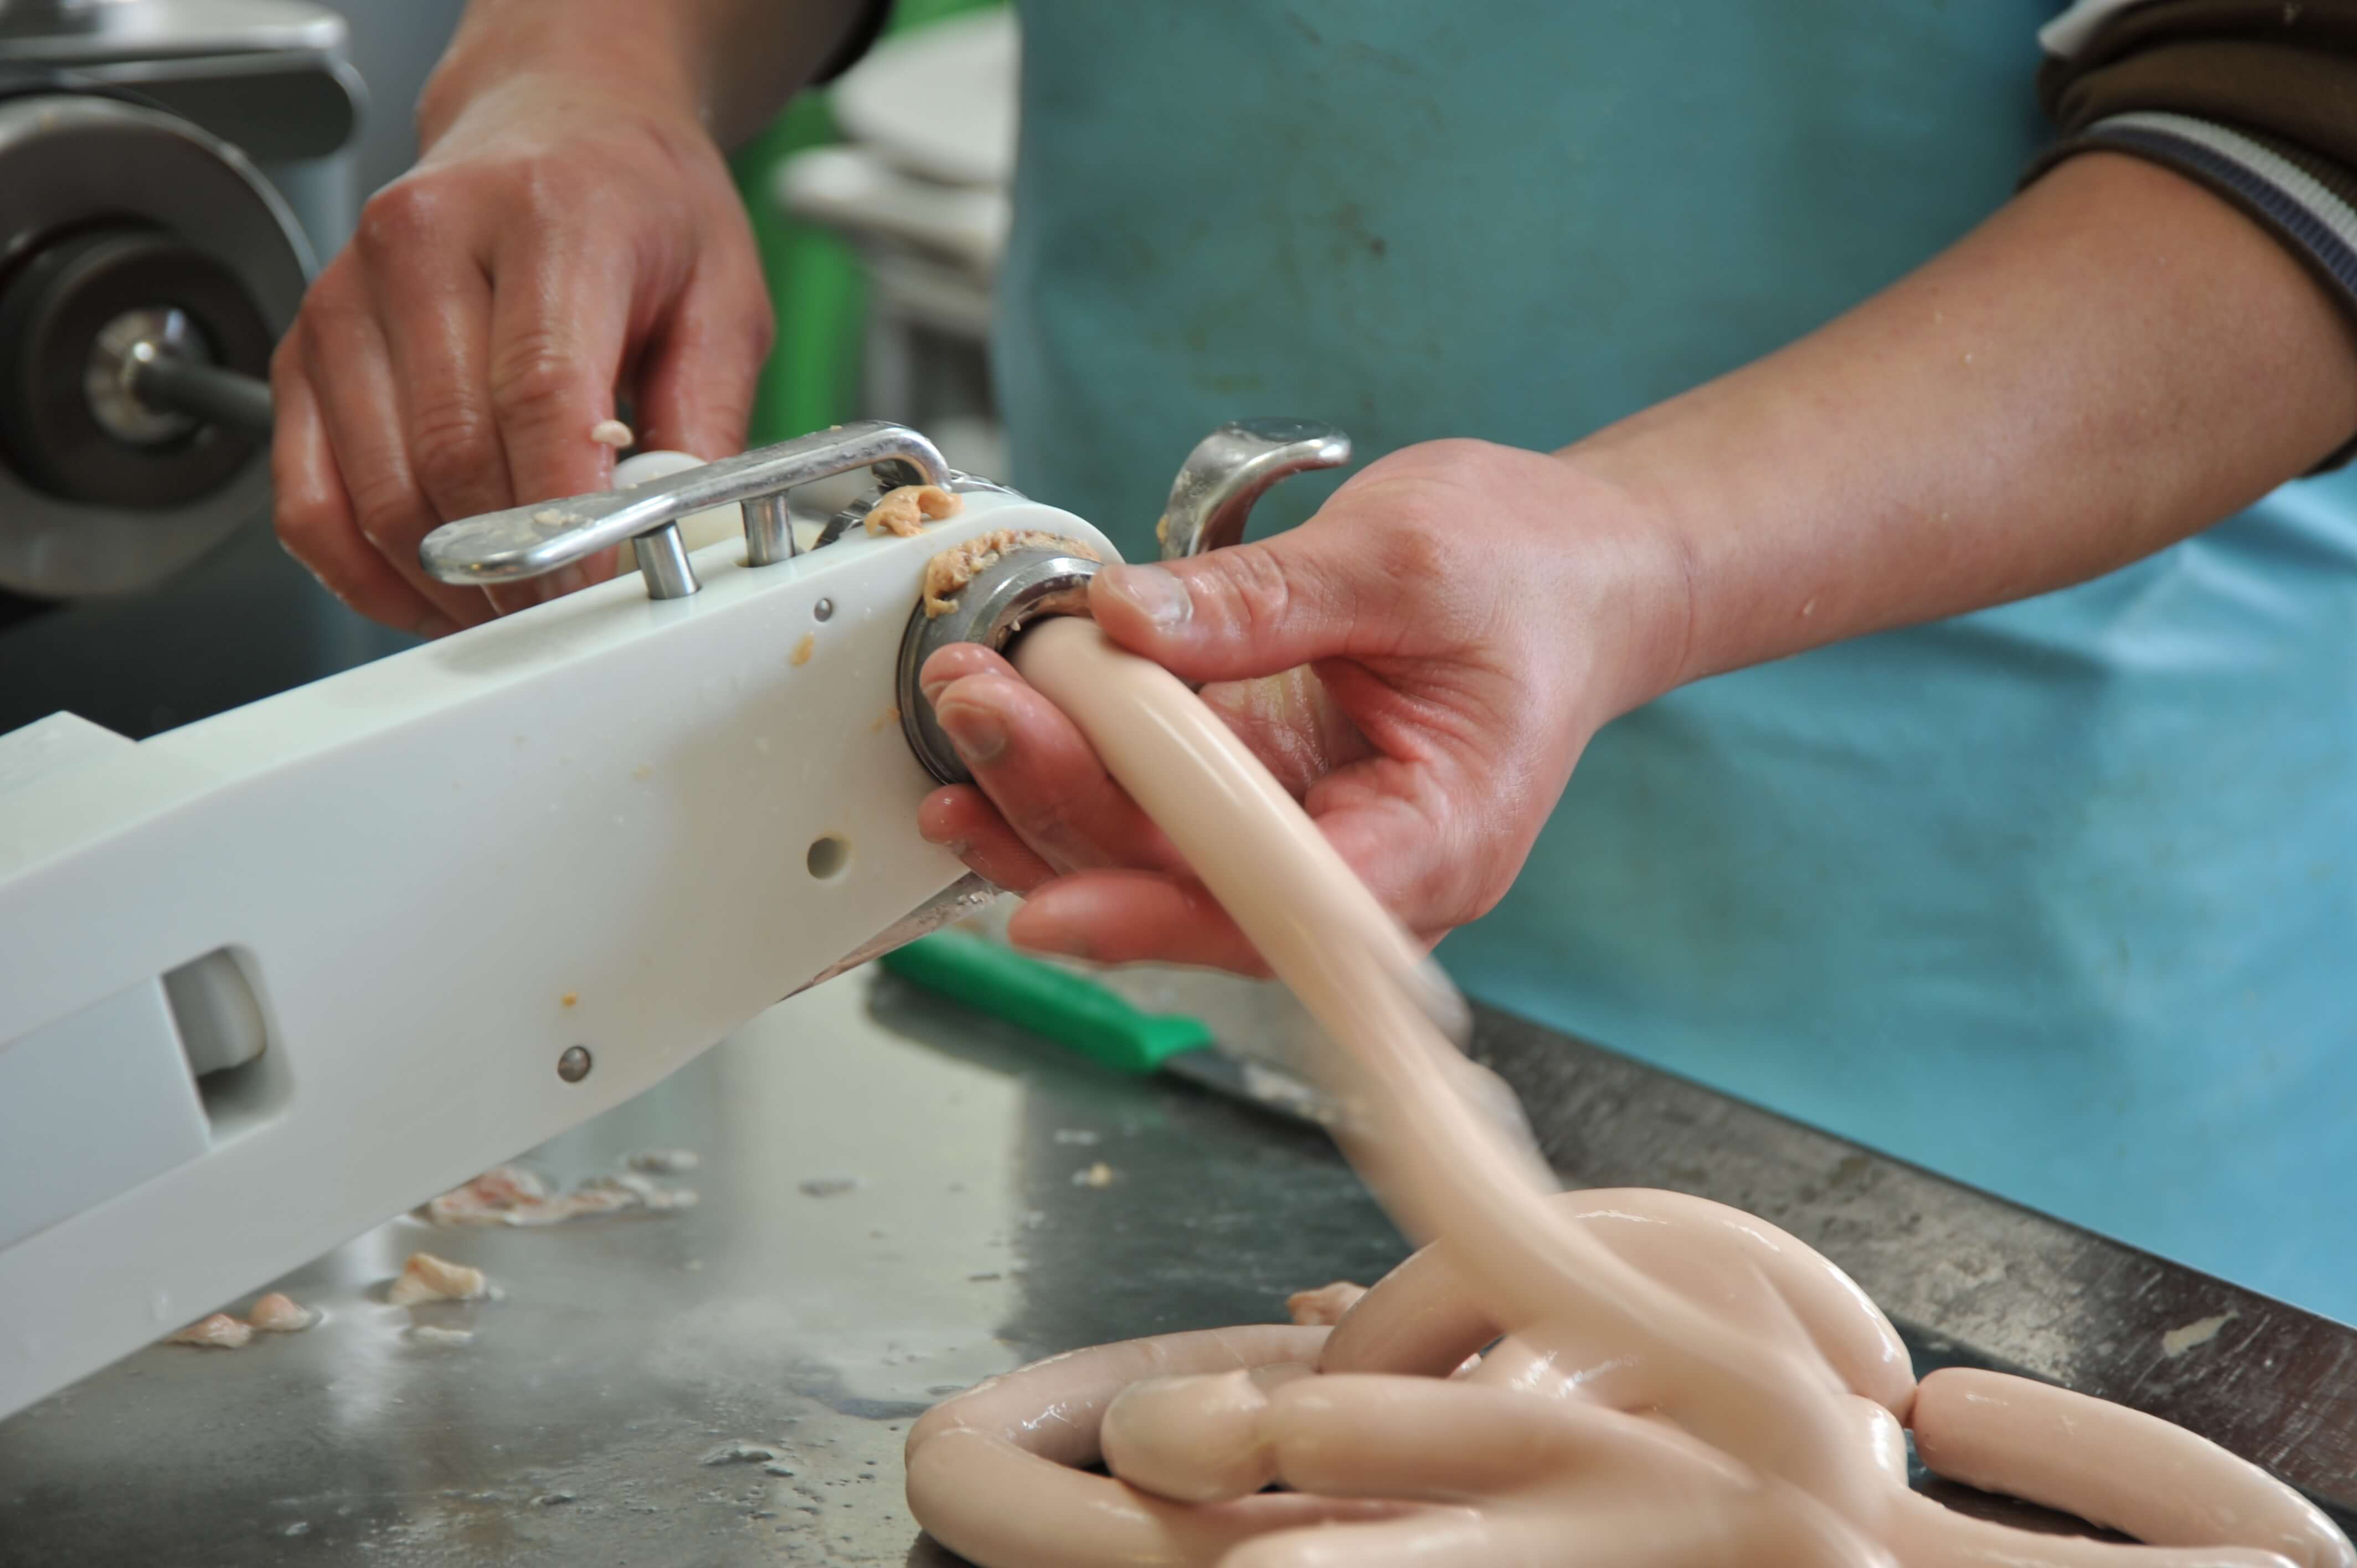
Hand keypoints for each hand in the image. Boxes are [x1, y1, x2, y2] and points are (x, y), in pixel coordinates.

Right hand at [271, 72, 772, 635]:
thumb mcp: (722, 297)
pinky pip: (308, 497)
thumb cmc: (637, 207)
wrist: (558, 129)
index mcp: (544, 219)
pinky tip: (429, 591)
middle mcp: (424, 245)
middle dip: (511, 563)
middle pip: (450, 455)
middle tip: (565, 613)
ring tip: (510, 606)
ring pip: (375, 491)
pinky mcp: (305, 347)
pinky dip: (365, 570)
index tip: (593, 586)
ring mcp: (347, 295)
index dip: (564, 515)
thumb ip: (708, 418)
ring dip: (443, 581)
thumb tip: (677, 530)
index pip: (537, 394)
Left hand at [915, 439, 1685, 970]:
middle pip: (1192, 886)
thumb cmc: (1531, 571)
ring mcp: (1313, 836)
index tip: (1051, 902)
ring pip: (1158, 861)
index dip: (1160, 913)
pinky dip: (1083, 770)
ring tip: (965, 717)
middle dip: (1066, 807)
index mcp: (1439, 836)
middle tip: (974, 712)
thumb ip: (1263, 598)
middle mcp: (1371, 867)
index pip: (1283, 907)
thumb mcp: (1404, 557)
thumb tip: (1125, 618)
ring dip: (1050, 796)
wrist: (1583, 567)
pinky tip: (1009, 734)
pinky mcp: (1271, 798)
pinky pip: (1161, 811)